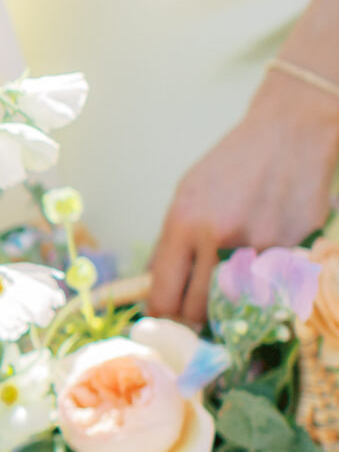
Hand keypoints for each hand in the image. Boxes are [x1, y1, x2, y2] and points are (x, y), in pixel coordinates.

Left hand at [148, 72, 338, 323]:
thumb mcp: (187, 194)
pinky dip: (264, 286)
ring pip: (236, 307)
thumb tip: (156, 289)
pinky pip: (271, 288)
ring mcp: (261, 246)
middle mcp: (221, 236)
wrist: (290, 134)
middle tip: (194, 313)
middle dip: (193, 318)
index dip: (162, 314)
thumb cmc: (232, 165)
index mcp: (185, 222)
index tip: (164, 317)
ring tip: (228, 288)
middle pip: (197, 311)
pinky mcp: (295, 249)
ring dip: (229, 306)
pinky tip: (263, 264)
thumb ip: (171, 243)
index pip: (164, 294)